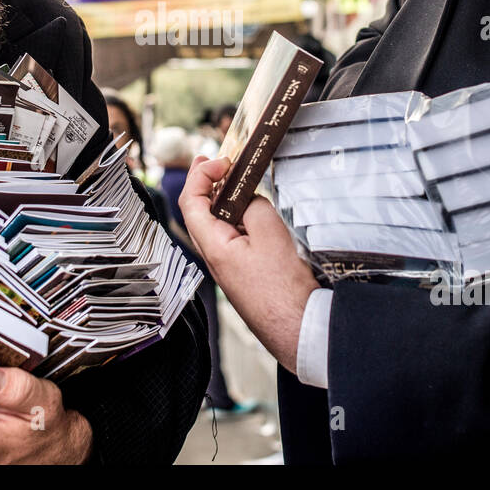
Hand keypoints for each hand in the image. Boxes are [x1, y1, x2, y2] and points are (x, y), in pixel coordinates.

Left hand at [178, 155, 318, 373]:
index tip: (220, 161)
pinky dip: (235, 216)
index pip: (191, 202)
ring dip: (221, 198)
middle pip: (198, 211)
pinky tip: (250, 209)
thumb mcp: (270, 234)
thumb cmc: (283, 290)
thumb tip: (248, 199)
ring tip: (233, 178)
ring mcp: (228, 266)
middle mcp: (214, 256)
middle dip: (204, 182)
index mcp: (213, 246)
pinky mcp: (243, 272)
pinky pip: (231, 237)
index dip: (200, 175)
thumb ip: (254, 206)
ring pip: (215, 224)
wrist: (298, 328)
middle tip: (214, 161)